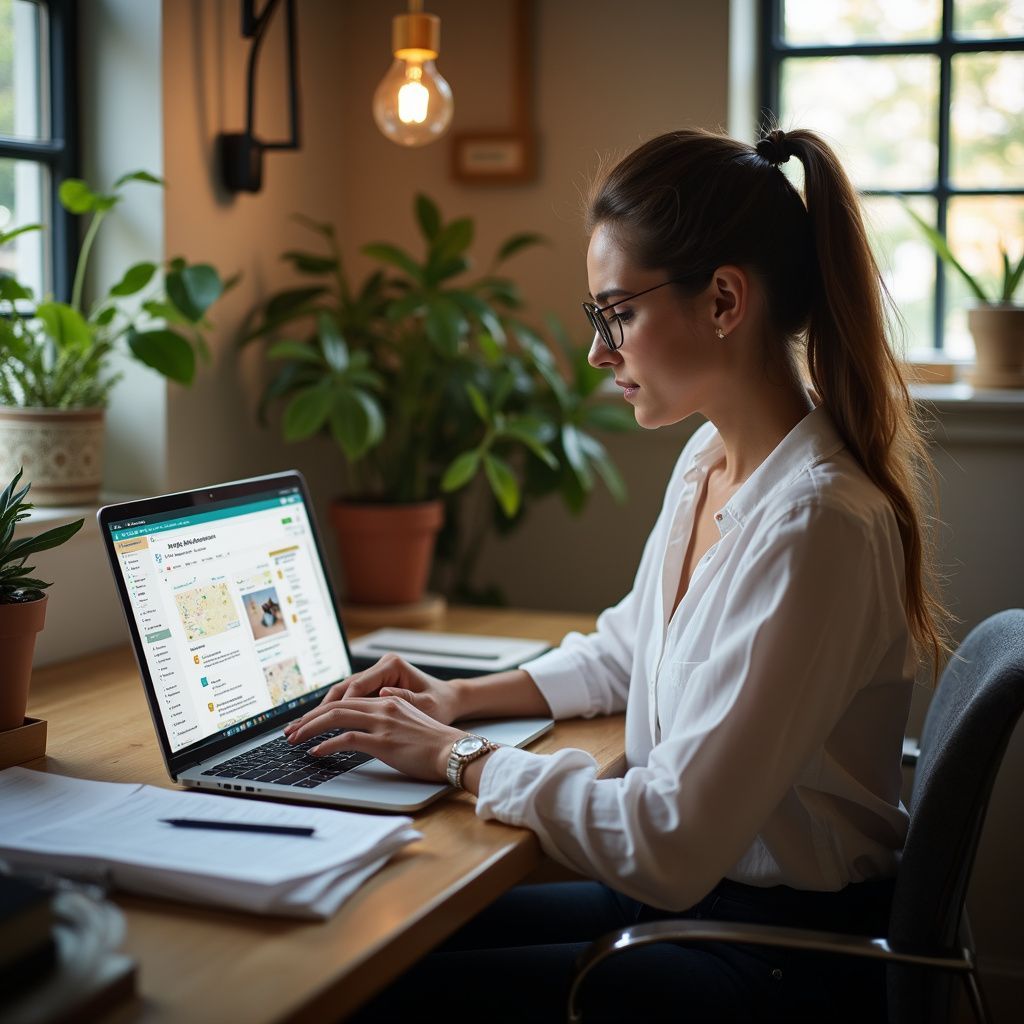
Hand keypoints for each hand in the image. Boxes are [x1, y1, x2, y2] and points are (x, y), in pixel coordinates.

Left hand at [284, 694, 463, 781]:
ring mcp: (382, 722)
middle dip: (310, 718)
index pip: (348, 700)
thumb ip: (391, 716)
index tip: (307, 721)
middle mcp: (383, 706)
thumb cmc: (436, 744)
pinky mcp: (383, 741)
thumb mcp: (411, 722)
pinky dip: (327, 744)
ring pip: (336, 717)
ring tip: (295, 739)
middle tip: (291, 730)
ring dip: (311, 728)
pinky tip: (315, 751)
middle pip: (337, 705)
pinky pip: (347, 738)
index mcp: (389, 701)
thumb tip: (373, 715)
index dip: (324, 710)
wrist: (454, 752)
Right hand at [287, 654, 461, 731]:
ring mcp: (374, 676)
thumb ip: (406, 699)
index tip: (321, 723)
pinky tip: (314, 726)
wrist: (450, 701)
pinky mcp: (372, 687)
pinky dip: (331, 714)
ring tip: (298, 728)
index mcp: (391, 665)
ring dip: (319, 712)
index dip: (337, 706)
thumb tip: (383, 694)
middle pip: (342, 689)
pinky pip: (347, 700)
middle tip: (297, 727)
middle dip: (319, 710)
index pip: (357, 686)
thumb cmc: (441, 704)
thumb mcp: (427, 705)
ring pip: (340, 694)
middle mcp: (379, 667)